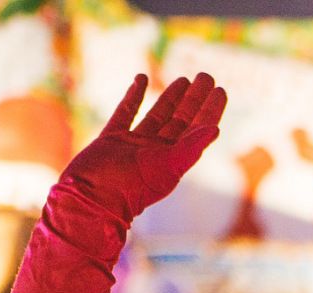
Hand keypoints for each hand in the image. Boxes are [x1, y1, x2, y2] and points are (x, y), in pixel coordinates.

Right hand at [59, 73, 226, 224]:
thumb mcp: (167, 168)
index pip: (199, 129)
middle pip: (182, 119)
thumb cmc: (131, 188)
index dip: (210, 110)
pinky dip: (133, 96)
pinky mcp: (112, 139)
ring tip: (184, 79)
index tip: (221, 90)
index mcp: (175, 159)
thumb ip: (190, 148)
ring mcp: (134, 144)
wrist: (91, 197)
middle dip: (195, 98)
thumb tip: (215, 129)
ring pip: (158, 114)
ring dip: (171, 97)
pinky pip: (125, 112)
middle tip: (206, 76)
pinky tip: (141, 79)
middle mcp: (158, 151)